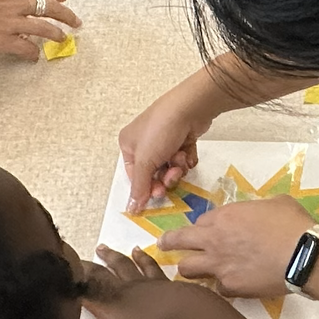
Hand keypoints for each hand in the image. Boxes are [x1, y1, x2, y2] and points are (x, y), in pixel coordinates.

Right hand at [0, 0, 77, 59]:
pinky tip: (35, 56)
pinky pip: (26, 48)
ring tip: (63, 38)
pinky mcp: (4, 41)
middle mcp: (15, 3)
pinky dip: (33, 53)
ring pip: (44, 29)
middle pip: (49, 8)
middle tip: (74, 21)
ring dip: (56, 34)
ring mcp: (11, 23)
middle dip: (65, 15)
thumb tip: (16, 1)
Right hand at [83, 245, 213, 318]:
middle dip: (91, 266)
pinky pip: (150, 266)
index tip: (64, 273)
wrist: (184, 310)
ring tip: (106, 248)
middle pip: (105, 273)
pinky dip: (144, 258)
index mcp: (113, 302)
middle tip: (78, 257)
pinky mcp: (163, 281)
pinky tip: (143, 252)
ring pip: (125, 265)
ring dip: (114, 257)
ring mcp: (145, 282)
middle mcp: (126, 288)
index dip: (76, 282)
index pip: (89, 289)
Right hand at [119, 89, 214, 207]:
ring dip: (176, 167)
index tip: (158, 194)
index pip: (134, 175)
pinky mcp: (182, 139)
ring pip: (170, 167)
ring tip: (180, 159)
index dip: (146, 186)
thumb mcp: (145, 161)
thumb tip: (132, 209)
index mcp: (129, 144)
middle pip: (154, 173)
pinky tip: (188, 152)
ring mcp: (164, 140)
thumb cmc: (160, 132)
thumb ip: (140, 187)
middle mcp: (144, 142)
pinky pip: (183, 158)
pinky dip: (186, 158)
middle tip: (172, 177)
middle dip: (165, 177)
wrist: (190, 108)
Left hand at [153, 196, 312, 300]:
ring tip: (194, 271)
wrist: (303, 255)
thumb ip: (256, 209)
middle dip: (168, 243)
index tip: (205, 230)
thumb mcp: (274, 203)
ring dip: (189, 269)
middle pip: (177, 242)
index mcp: (224, 217)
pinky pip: (217, 289)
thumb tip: (259, 214)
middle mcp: (214, 241)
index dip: (202, 226)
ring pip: (186, 269)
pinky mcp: (230, 288)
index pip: (199, 221)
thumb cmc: (293, 224)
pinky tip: (232, 286)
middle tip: (163, 245)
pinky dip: (222, 287)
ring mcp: (219, 266)